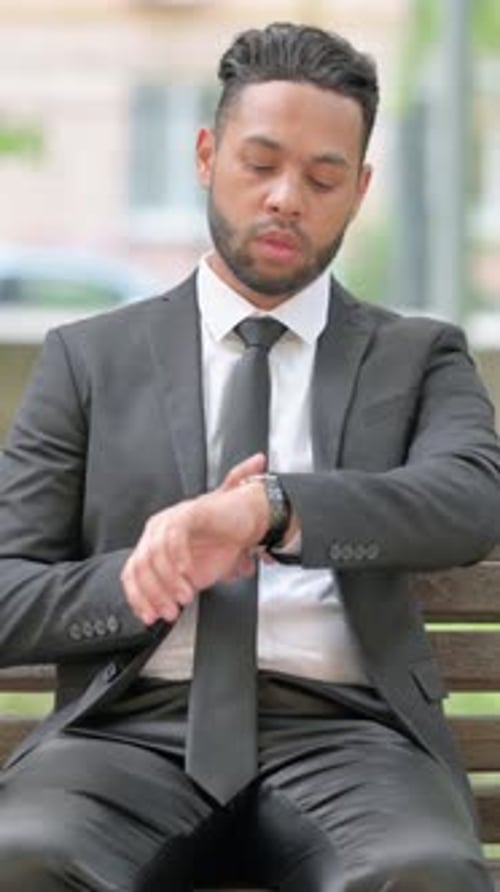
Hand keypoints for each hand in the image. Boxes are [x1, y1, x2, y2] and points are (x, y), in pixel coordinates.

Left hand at [120, 453, 269, 625]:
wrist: (247, 519)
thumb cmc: (221, 544)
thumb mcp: (193, 575)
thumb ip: (174, 590)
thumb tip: (160, 612)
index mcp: (152, 546)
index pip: (131, 574)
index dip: (138, 598)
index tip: (150, 617)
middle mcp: (156, 532)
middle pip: (140, 565)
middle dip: (154, 595)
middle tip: (171, 611)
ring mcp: (170, 520)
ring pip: (155, 553)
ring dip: (169, 581)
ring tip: (185, 596)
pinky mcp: (188, 512)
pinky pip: (175, 535)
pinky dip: (178, 557)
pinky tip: (187, 572)